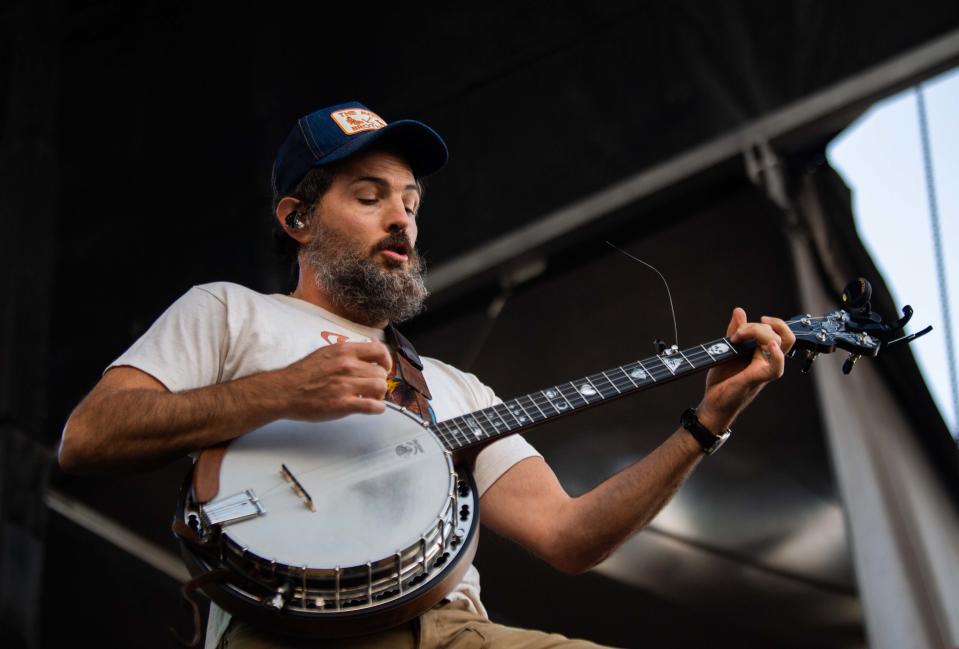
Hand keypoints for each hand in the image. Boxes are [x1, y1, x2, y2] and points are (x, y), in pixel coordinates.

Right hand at [277, 341, 392, 420]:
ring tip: (371, 397)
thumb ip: (347, 353)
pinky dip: (378, 408)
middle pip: (381, 373)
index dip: (386, 361)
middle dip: (380, 381)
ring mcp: (345, 385)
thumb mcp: (326, 352)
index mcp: (344, 351)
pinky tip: (373, 408)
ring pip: (380, 388)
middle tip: (372, 388)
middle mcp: (347, 365)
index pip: (379, 350)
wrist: (284, 391)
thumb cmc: (303, 374)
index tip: (384, 368)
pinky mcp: (343, 404)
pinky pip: (372, 406)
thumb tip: (366, 354)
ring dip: (379, 395)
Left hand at [696, 308, 795, 432]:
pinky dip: (776, 355)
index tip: (746, 323)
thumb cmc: (723, 381)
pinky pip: (776, 367)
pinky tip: (770, 346)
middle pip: (782, 335)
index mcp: (763, 353)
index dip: (769, 323)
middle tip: (739, 332)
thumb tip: (740, 311)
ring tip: (739, 336)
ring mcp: (765, 369)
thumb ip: (735, 331)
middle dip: (759, 326)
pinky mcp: (757, 378)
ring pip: (779, 344)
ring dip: (759, 333)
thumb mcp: (726, 351)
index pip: (779, 332)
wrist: (713, 403)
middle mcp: (768, 360)